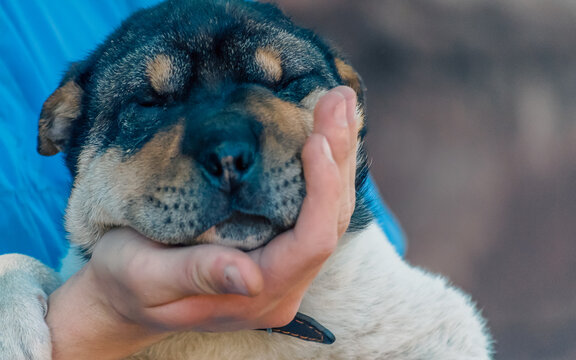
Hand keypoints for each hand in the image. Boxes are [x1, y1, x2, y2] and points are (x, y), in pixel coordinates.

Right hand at [47, 86, 358, 359]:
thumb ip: (196, 276)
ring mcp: (285, 265)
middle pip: (332, 220)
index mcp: (258, 296)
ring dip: (338, 154)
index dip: (322, 190)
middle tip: (339, 99)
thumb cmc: (126, 281)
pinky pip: (313, 205)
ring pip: (330, 210)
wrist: (124, 291)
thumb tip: (250, 277)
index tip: (316, 138)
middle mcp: (283, 283)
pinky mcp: (278, 245)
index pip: (312, 243)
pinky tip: (325, 130)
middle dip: (339, 157)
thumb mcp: (145, 278)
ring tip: (340, 103)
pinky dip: (323, 166)